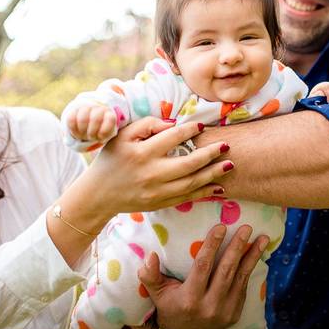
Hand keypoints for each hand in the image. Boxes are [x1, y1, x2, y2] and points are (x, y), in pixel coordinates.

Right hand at [67, 103, 116, 141]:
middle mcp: (99, 109)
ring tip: (83, 136)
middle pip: (96, 119)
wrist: (90, 126)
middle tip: (91, 138)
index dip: (104, 131)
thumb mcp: (107, 136)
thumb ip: (105, 135)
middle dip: (92, 133)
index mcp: (109, 115)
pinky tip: (76, 132)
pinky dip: (73, 129)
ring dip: (82, 132)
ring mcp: (87, 108)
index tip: (100, 137)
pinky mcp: (75, 110)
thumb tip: (100, 138)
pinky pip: (71, 119)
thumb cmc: (100, 133)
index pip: (110, 119)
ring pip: (82, 119)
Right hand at [84, 118, 234, 213]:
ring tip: (229, 165)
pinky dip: (204, 192)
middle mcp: (151, 174)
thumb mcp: (123, 136)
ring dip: (213, 174)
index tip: (202, 126)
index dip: (190, 130)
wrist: (98, 195)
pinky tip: (218, 186)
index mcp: (142, 153)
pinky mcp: (160, 204)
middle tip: (226, 146)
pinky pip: (187, 197)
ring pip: (191, 183)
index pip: (173, 138)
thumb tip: (172, 124)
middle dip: (211, 154)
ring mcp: (157, 192)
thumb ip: (147, 125)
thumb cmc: (112, 159)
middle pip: (189, 164)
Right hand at [138, 224, 268, 328]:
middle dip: (237, 247)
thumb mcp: (157, 293)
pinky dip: (250, 269)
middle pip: (226, 271)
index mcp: (189, 299)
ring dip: (252, 256)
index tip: (221, 227)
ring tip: (262, 238)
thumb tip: (150, 255)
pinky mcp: (234, 314)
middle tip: (246, 227)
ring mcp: (224, 311)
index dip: (212, 246)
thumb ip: (151, 275)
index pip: (202, 267)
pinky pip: (243, 287)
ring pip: (240, 278)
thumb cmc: (170, 306)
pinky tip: (256, 253)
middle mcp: (209, 306)